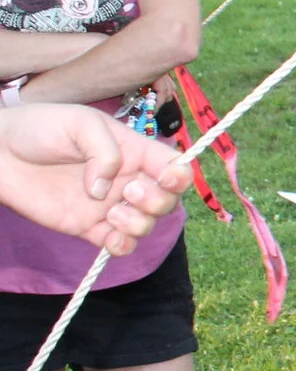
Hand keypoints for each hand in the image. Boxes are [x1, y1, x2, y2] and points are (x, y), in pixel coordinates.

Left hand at [0, 103, 188, 254]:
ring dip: (138, 224)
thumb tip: (107, 191)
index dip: (180, 177)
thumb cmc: (40, 127)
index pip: (175, 167)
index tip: (164, 178)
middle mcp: (128, 180)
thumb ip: (105, 152)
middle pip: (167, 201)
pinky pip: (118, 246)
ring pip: (146, 225)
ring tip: (110, 213)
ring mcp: (109, 206)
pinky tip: (109, 238)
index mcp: (134, 152)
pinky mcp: (88, 228)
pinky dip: (122, 247)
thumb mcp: (80, 123)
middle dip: (156, 201)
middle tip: (126, 191)